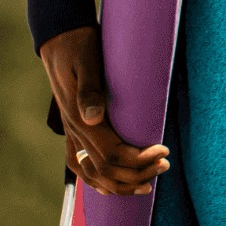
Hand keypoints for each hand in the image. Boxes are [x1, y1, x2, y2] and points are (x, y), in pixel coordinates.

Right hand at [38, 25, 169, 197]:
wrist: (60, 39)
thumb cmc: (79, 47)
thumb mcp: (87, 61)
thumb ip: (89, 90)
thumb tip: (93, 118)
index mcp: (79, 119)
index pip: (111, 155)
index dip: (138, 160)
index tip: (163, 151)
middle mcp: (74, 131)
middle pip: (105, 170)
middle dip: (136, 174)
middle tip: (165, 165)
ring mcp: (71, 133)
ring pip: (92, 174)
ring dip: (120, 183)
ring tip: (148, 181)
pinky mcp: (73, 129)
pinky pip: (81, 166)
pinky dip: (98, 181)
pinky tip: (113, 186)